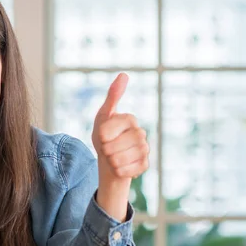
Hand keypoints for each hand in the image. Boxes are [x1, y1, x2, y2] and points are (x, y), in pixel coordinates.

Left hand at [91, 73, 148, 220]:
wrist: (107, 162)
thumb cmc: (104, 137)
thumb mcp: (103, 116)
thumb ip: (113, 96)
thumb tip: (124, 74)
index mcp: (130, 119)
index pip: (114, 127)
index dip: (103, 134)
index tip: (101, 136)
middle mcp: (141, 133)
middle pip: (120, 144)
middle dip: (107, 149)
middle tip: (106, 149)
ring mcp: (144, 150)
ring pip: (124, 158)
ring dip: (112, 160)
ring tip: (111, 158)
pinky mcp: (144, 165)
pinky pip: (130, 170)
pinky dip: (120, 171)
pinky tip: (119, 167)